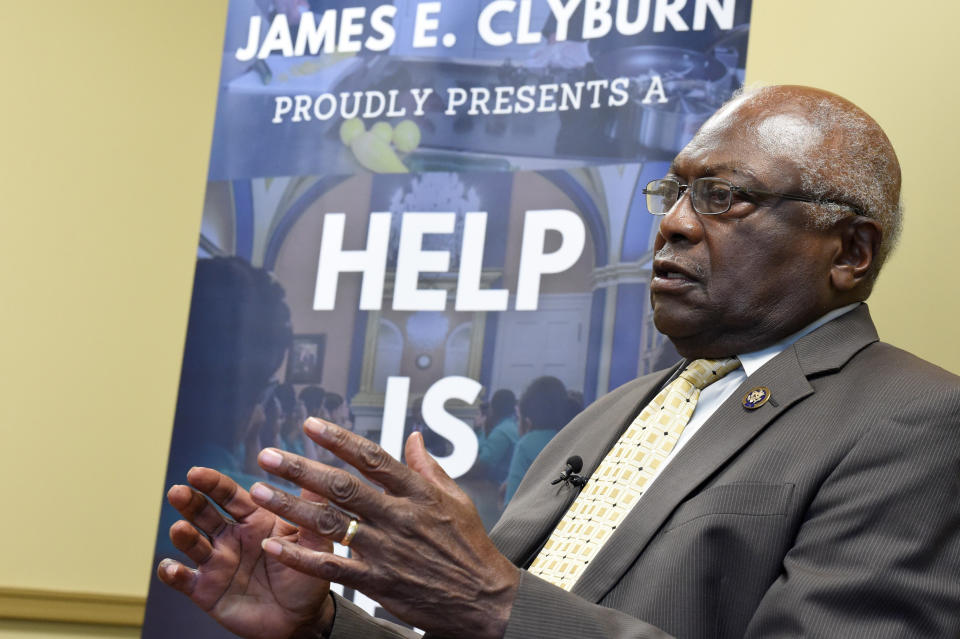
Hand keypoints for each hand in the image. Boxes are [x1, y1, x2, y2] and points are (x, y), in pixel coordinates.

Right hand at [158, 467, 333, 638]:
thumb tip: (316, 477)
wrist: (301, 620)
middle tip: (178, 492)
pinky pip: (184, 579)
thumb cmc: (308, 576)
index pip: (229, 495)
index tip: (196, 473)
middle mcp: (230, 537)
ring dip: (182, 534)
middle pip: (204, 514)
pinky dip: (172, 573)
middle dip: (190, 502)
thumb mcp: (313, 543)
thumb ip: (310, 512)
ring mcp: (216, 562)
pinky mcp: (205, 590)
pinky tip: (171, 567)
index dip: (212, 483)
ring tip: (180, 529)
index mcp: (254, 519)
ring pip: (191, 543)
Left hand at [250, 419, 519, 638]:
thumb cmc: (470, 546)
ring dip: (290, 506)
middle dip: (300, 469)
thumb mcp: (457, 499)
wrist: (484, 600)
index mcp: (418, 492)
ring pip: (329, 523)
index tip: (310, 425)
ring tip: (258, 492)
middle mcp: (398, 516)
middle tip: (267, 455)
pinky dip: (301, 555)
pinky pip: (331, 566)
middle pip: (341, 487)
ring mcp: (386, 550)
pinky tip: (274, 543)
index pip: (372, 458)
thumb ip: (429, 468)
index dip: (339, 440)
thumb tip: (412, 436)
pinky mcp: (378, 582)